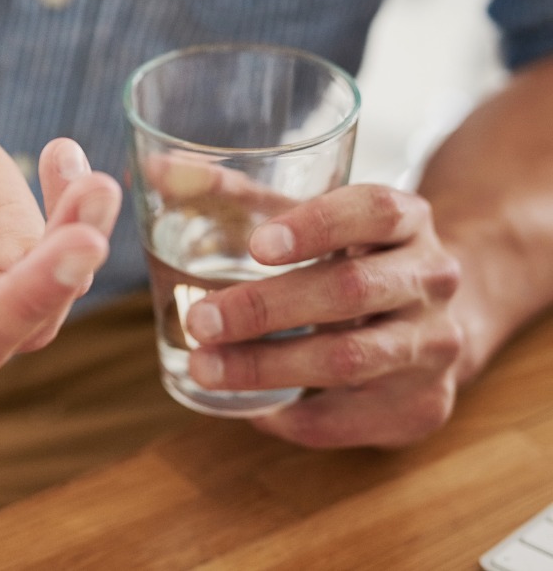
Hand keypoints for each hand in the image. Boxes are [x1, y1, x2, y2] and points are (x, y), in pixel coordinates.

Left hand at [183, 184, 463, 447]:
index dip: (316, 226)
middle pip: (351, 290)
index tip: (257, 245)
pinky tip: (249, 408)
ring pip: (350, 358)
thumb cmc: (345, 256)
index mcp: (405, 218)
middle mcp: (430, 278)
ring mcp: (433, 345)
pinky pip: (352, 417)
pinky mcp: (424, 404)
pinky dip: (294, 416)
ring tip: (203, 367)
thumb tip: (153, 169)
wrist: (430, 319)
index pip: (373, 211)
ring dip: (268, 367)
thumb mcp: (304, 217)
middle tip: (198, 320)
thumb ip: (232, 192)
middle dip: (266, 309)